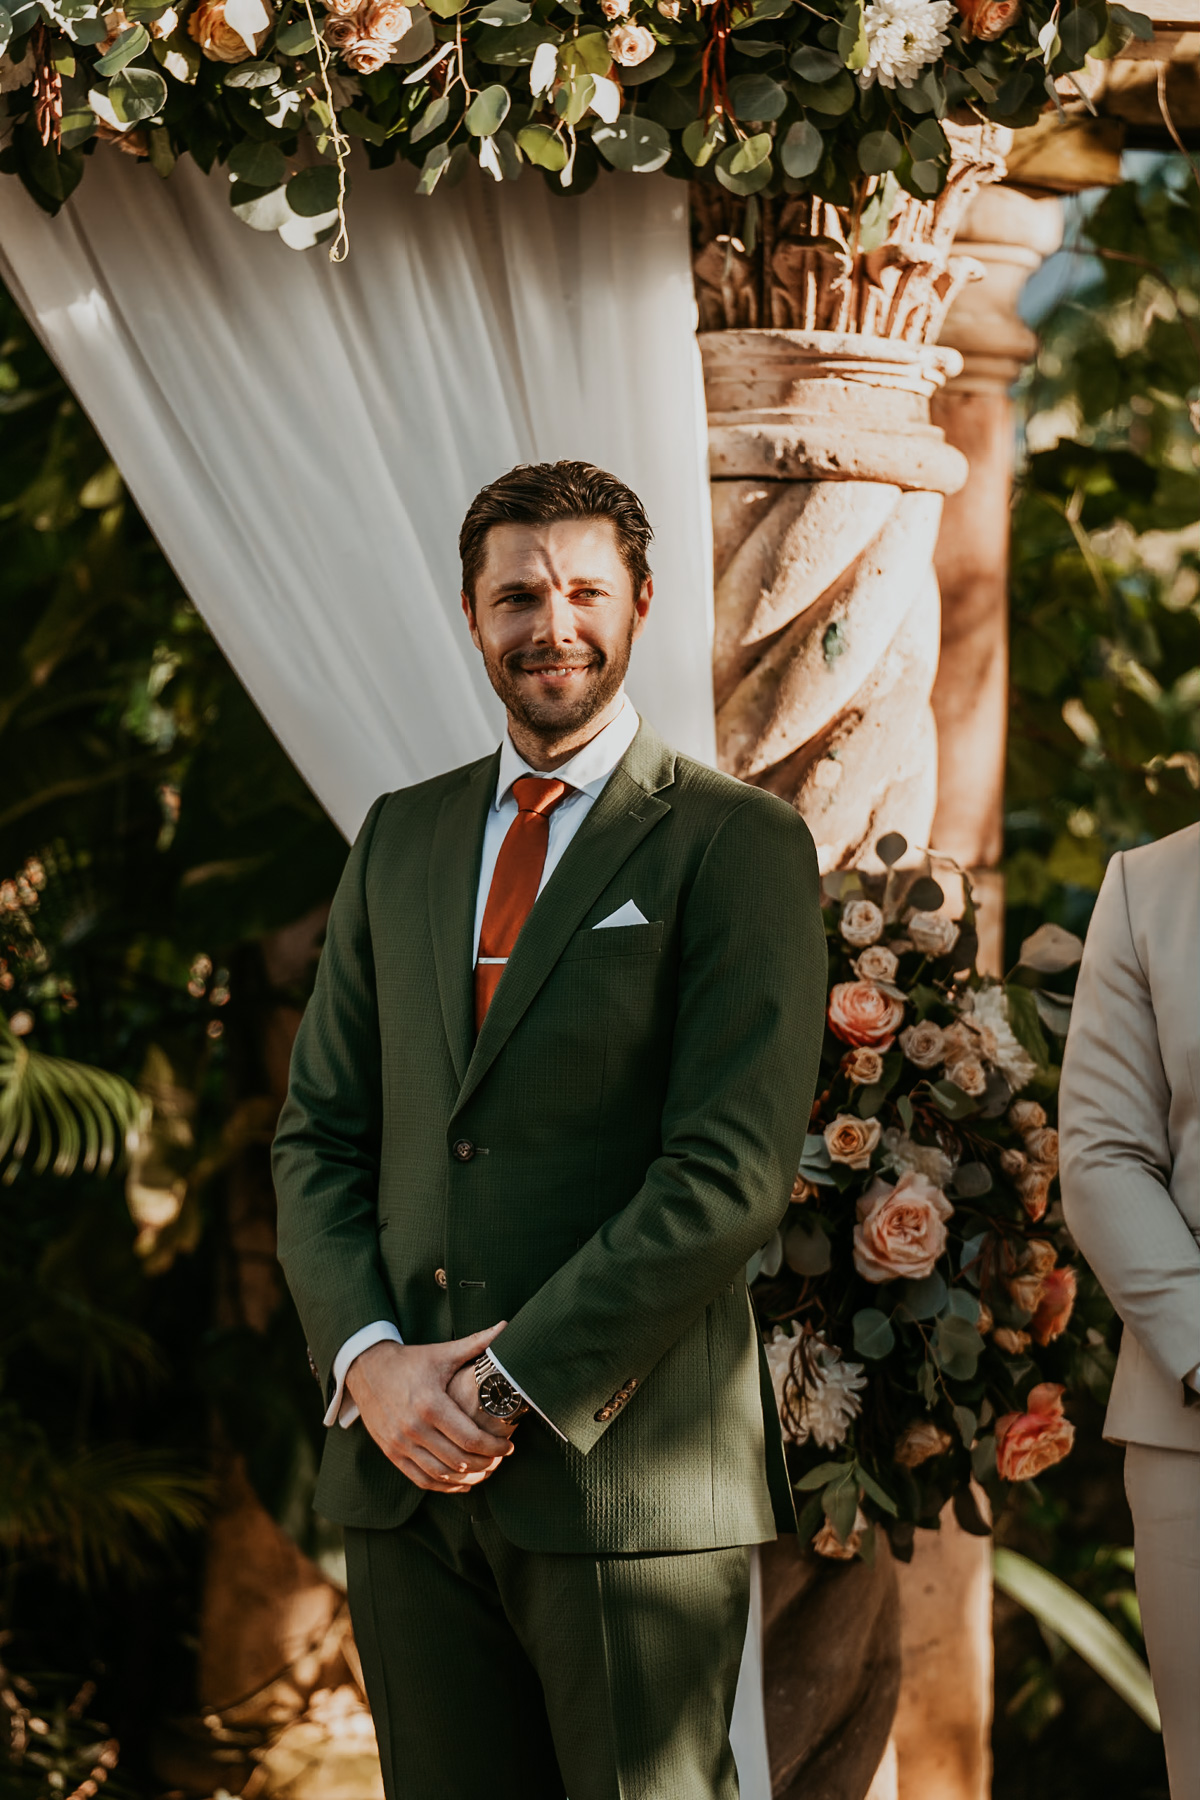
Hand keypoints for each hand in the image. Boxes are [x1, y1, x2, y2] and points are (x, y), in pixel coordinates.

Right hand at [346, 1324, 514, 1493]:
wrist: (366, 1368)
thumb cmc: (410, 1361)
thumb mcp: (442, 1353)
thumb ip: (476, 1343)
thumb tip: (506, 1327)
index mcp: (430, 1403)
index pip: (470, 1438)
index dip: (494, 1447)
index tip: (509, 1446)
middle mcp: (414, 1428)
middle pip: (459, 1460)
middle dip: (486, 1464)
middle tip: (501, 1460)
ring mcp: (400, 1443)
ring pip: (441, 1474)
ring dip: (468, 1478)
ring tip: (486, 1471)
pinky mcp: (391, 1452)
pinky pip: (420, 1479)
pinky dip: (443, 1486)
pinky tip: (461, 1482)